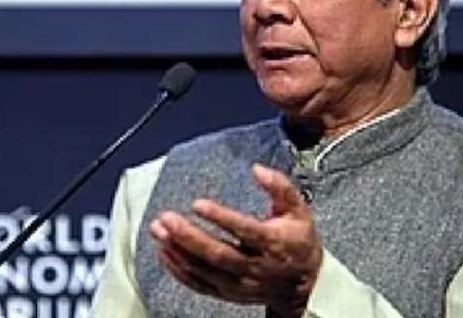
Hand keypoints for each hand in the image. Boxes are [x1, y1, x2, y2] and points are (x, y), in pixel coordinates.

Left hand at [150, 164, 322, 317]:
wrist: (304, 283)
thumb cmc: (298, 239)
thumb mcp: (298, 209)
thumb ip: (279, 187)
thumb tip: (257, 169)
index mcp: (274, 243)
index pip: (245, 231)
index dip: (221, 218)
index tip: (198, 204)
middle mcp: (256, 267)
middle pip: (218, 254)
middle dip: (189, 236)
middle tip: (166, 219)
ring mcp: (241, 283)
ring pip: (205, 270)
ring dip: (178, 251)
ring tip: (158, 230)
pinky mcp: (228, 293)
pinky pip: (199, 284)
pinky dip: (179, 270)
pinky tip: (164, 251)